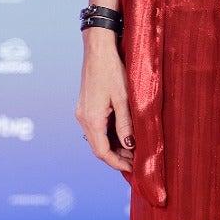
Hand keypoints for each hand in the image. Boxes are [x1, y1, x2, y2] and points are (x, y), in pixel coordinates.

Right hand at [75, 31, 134, 172]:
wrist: (98, 49)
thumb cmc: (113, 70)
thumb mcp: (124, 98)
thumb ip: (126, 124)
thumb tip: (130, 146)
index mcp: (91, 119)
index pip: (102, 152)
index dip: (118, 163)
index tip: (133, 169)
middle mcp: (83, 118)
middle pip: (98, 148)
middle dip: (117, 158)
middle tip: (137, 162)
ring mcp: (83, 112)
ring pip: (98, 139)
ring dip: (114, 147)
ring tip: (133, 151)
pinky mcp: (86, 107)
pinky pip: (97, 129)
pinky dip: (110, 136)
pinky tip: (123, 135)